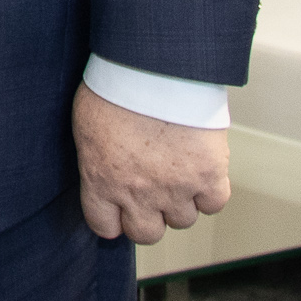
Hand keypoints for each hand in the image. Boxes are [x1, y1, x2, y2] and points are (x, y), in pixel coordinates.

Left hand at [73, 83, 229, 242]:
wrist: (154, 67)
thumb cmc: (115, 85)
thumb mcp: (87, 125)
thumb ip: (95, 159)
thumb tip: (102, 171)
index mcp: (101, 180)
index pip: (104, 226)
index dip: (113, 218)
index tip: (119, 211)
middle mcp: (138, 192)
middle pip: (146, 234)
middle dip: (148, 216)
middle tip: (151, 193)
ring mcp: (175, 188)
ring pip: (182, 220)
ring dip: (180, 201)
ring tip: (177, 171)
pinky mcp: (208, 176)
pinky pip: (214, 203)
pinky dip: (210, 191)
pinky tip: (201, 171)